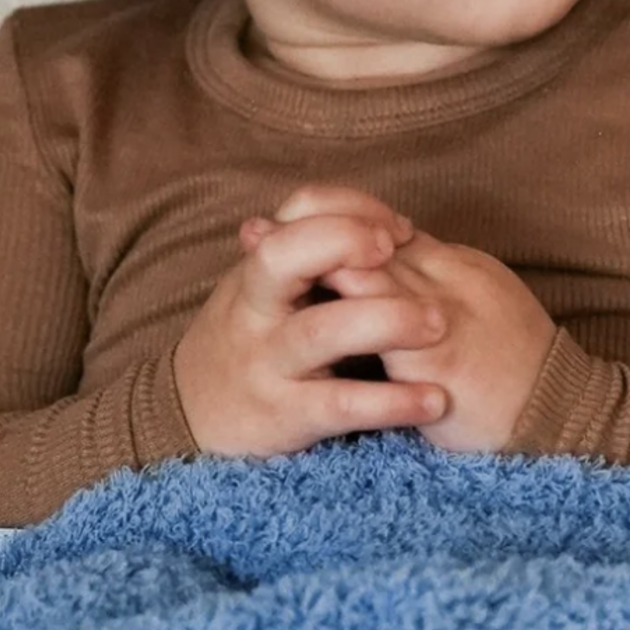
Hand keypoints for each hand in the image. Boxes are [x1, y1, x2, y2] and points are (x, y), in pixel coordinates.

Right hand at [175, 186, 446, 455]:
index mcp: (259, 273)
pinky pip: (341, 405)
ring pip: (321, 331)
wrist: (192, 421)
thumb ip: (300, 255)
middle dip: (345, 242)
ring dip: (385, 320)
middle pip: (286, 257)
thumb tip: (342, 208)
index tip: (400, 229)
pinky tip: (434, 399)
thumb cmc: (244, 343)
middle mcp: (257, 312)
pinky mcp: (287, 417)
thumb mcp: (260, 294)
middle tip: (402, 250)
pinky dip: (391, 402)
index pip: (296, 215)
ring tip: (437, 324)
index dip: (349, 210)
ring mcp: (270, 365)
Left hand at [258, 187, 558, 453]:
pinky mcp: (441, 362)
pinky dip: (342, 314)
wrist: (568, 419)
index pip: (386, 230)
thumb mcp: (480, 312)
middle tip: (253, 234)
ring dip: (312, 266)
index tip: (283, 220)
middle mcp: (452, 282)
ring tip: (265, 260)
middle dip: (309, 235)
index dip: (331, 221)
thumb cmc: (520, 373)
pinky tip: (300, 314)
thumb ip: (433, 289)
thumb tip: (386, 265)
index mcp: (459, 268)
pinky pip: (386, 332)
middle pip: (370, 243)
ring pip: (372, 276)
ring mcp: (446, 319)